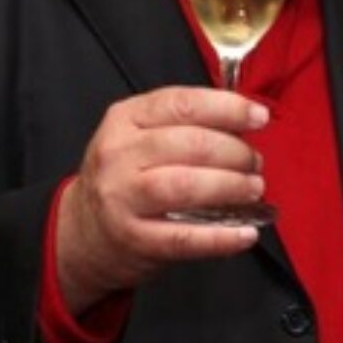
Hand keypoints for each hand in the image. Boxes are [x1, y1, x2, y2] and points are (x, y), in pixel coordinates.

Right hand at [54, 87, 267, 311]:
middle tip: (254, 162)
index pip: (183, 104)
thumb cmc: (125, 178)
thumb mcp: (141, 137)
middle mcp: (119, 155)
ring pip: (186, 186)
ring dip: (230, 186)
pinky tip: (246, 233)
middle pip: (190, 144)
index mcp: (125, 119)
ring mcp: (122, 198)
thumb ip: (185, 124)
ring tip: (253, 189)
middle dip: (235, 152)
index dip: (228, 108)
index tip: (258, 117)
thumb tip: (244, 123)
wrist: (84, 231)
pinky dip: (221, 237)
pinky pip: (184, 237)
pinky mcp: (133, 239)